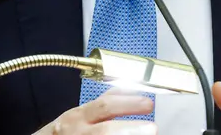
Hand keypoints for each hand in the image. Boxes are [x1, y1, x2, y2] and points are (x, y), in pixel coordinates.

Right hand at [34, 89, 156, 134]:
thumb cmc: (68, 131)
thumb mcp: (81, 113)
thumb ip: (103, 104)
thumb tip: (130, 90)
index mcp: (78, 116)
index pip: (105, 106)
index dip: (128, 104)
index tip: (148, 104)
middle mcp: (78, 132)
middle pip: (106, 131)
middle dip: (130, 129)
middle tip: (152, 128)